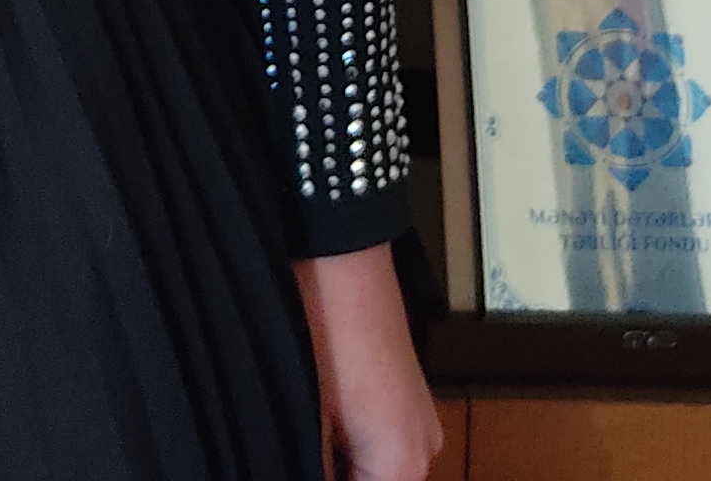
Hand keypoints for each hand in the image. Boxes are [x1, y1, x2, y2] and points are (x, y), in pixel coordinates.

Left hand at [293, 244, 442, 480]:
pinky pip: (378, 434)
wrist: (338, 252)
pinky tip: (316, 410)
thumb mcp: (305, 416)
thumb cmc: (320, 325)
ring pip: (374, 463)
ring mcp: (419, 416)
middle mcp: (423, 448)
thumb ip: (311, 464)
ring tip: (301, 424)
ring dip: (338, 456)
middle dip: (330, 469)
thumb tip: (296, 469)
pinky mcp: (406, 391)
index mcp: (402, 465)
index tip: (289, 458)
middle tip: (288, 442)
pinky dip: (348, 434)